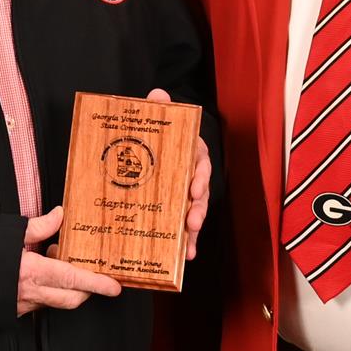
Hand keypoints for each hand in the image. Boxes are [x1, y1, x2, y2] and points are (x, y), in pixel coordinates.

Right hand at [17, 205, 121, 314]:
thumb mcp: (10, 233)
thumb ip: (38, 226)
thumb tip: (58, 216)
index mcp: (31, 271)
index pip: (72, 279)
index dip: (96, 283)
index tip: (113, 286)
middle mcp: (29, 292)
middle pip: (71, 297)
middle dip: (87, 289)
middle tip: (93, 275)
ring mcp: (22, 304)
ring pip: (56, 302)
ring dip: (66, 288)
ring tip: (58, 265)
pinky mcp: (15, 310)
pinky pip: (40, 304)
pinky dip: (48, 292)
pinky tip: (43, 278)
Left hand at [148, 88, 214, 245]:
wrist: (149, 148)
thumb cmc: (159, 137)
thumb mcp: (159, 121)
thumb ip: (160, 109)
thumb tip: (159, 95)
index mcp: (191, 152)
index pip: (200, 162)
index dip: (199, 176)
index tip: (194, 188)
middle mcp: (194, 174)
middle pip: (201, 192)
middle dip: (198, 208)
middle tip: (191, 221)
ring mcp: (188, 194)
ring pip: (196, 211)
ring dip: (195, 227)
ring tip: (189, 242)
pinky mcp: (180, 209)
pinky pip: (187, 228)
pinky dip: (189, 242)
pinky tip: (188, 256)